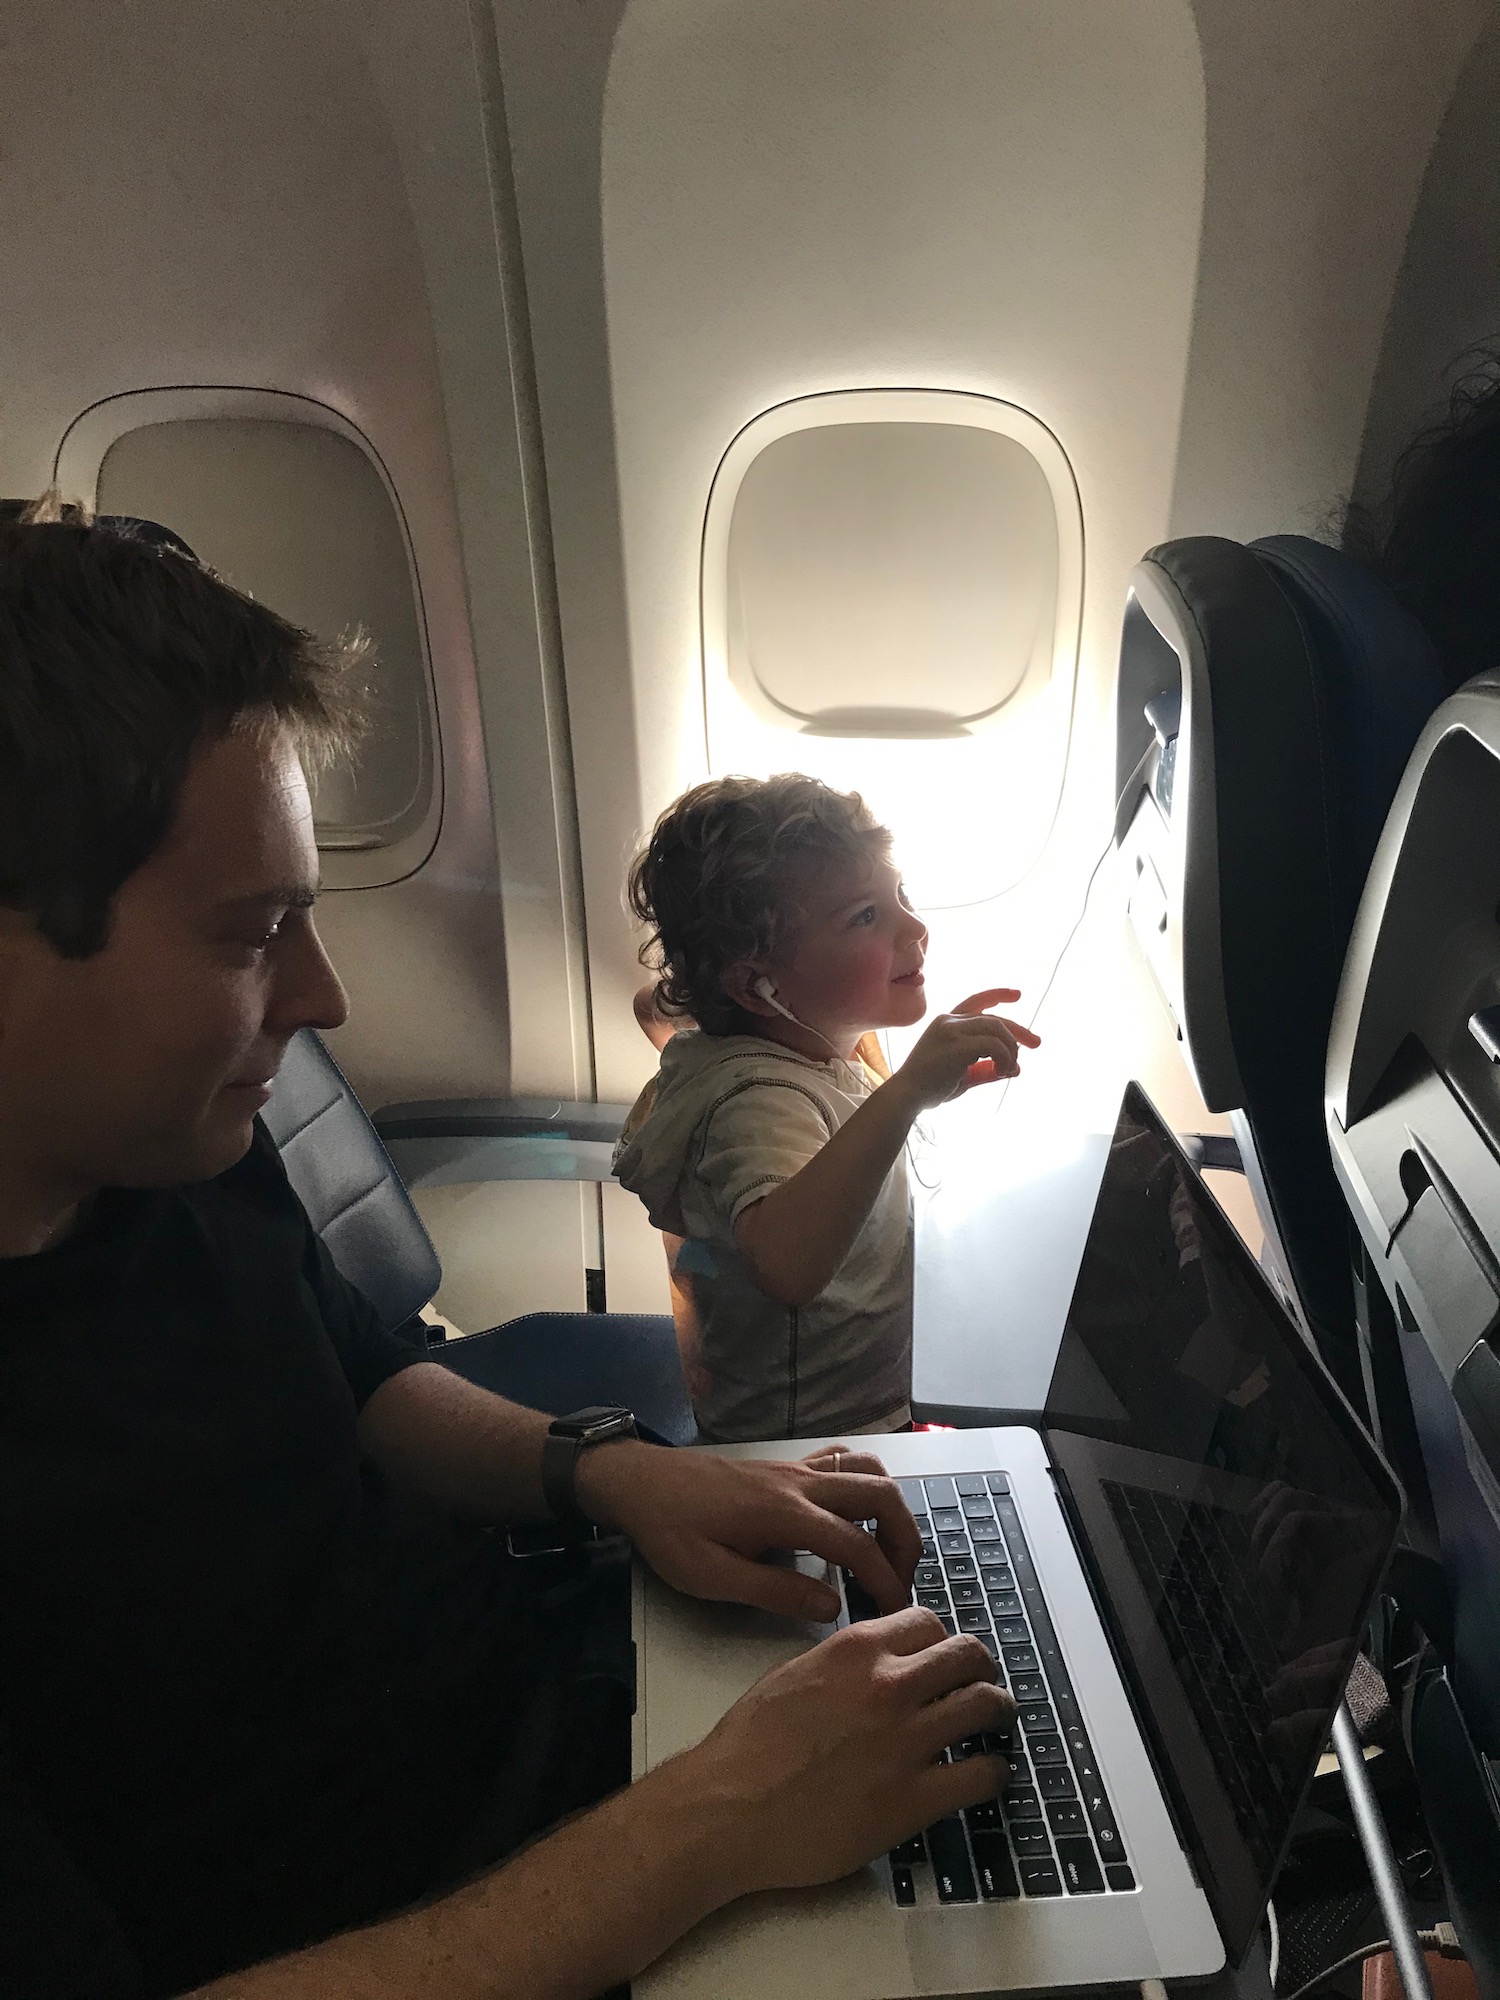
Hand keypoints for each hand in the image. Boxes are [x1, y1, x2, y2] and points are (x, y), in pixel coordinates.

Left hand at [577, 1443, 921, 1618]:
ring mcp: (795, 1469)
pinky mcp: (785, 1465)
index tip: (895, 1612)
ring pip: (868, 1470)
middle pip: (880, 1496)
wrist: (639, 1482)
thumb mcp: (713, 1577)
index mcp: (786, 1514)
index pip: (858, 1545)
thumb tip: (832, 1607)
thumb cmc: (670, 1532)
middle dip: (904, 1539)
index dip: (885, 1581)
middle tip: (900, 1581)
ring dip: (890, 1508)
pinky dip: (865, 1481)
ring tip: (885, 1549)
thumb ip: (776, 1593)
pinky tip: (856, 1511)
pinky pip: (842, 1459)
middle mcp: (800, 1483)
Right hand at [691, 1608, 1016, 1892]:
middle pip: (967, 1656)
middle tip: (982, 1683)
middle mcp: (889, 1686)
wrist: (727, 1809)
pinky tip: (988, 1775)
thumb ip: (842, 1663)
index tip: (944, 1656)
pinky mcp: (913, 1800)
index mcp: (856, 1650)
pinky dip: (993, 1773)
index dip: (940, 1640)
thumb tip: (873, 1666)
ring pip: (985, 1706)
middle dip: (980, 1668)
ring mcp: (906, 1742)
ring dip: (998, 1712)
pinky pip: (981, 1776)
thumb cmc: (746, 1747)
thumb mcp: (791, 1674)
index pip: (928, 1622)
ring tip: (997, 1722)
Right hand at [893, 988, 1041, 1107]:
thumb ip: (986, 1070)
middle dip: (1019, 1030)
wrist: (906, 1097)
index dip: (998, 995)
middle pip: (994, 1018)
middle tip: (1037, 1043)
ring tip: (1009, 1069)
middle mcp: (948, 1021)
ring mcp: (951, 1030)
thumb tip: (1016, 1069)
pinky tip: (1001, 1072)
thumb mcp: (963, 1076)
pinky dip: (1004, 1058)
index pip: (976, 1001)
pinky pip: (993, 1045)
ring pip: (997, 1028)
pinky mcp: (956, 1044)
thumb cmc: (929, 1088)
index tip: (1019, 995)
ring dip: (1011, 1049)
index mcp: (946, 1024)